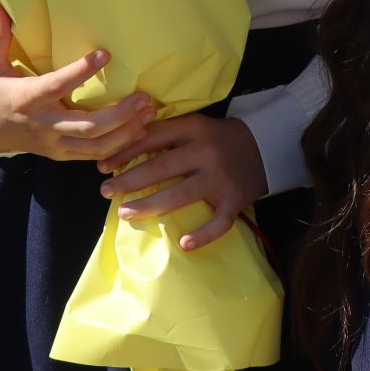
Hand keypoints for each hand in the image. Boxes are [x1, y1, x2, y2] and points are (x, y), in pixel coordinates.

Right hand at [0, 3, 153, 159]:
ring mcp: (53, 143)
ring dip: (126, 132)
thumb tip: (0, 5)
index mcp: (26, 99)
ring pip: (96, 146)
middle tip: (143, 97)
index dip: (81, 71)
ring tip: (149, 113)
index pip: (57, 85)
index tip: (105, 54)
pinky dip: (118, 146)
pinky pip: (93, 155)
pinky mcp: (60, 154)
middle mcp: (43, 124)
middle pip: (87, 127)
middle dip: (119, 115)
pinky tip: (138, 131)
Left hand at [96, 115, 267, 251]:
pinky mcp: (236, 200)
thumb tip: (122, 148)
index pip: (153, 138)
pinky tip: (184, 244)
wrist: (265, 146)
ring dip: (150, 206)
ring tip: (124, 213)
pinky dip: (203, 234)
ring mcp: (221, 178)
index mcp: (194, 129)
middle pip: (162, 167)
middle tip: (105, 191)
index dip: (125, 152)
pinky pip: (219, 222)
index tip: (104, 165)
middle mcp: (206, 152)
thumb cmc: (219, 138)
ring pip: (181, 195)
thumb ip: (166, 134)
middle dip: (129, 181)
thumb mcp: (194, 126)